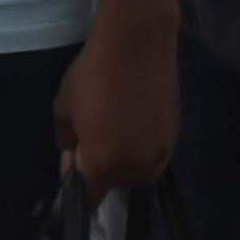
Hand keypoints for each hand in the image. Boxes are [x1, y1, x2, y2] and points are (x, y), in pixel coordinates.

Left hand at [57, 6, 177, 191]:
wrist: (138, 44)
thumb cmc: (93, 76)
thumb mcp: (64, 110)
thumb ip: (66, 143)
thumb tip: (71, 159)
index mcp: (104, 166)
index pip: (89, 195)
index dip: (77, 183)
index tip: (70, 162)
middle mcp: (136, 168)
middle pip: (114, 182)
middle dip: (100, 167)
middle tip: (89, 137)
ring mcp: (160, 153)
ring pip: (136, 168)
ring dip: (122, 156)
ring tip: (112, 125)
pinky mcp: (175, 136)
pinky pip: (152, 151)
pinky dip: (140, 143)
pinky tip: (131, 117)